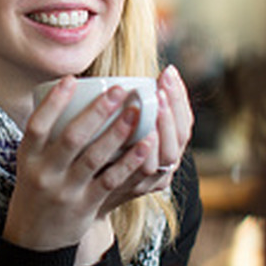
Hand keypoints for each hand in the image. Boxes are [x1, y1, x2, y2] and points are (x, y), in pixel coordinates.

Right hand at [3, 77, 152, 253]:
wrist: (35, 236)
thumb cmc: (38, 183)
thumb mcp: (32, 159)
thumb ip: (48, 132)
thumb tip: (70, 88)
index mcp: (29, 156)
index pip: (37, 124)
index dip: (54, 102)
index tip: (73, 79)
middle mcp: (45, 173)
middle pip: (72, 138)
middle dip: (98, 112)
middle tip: (120, 89)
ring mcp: (65, 191)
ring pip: (94, 158)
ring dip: (118, 133)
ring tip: (137, 111)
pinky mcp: (85, 206)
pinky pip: (110, 181)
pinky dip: (129, 162)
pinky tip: (146, 144)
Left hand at [95, 65, 194, 214]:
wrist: (80, 196)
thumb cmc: (98, 153)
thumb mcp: (119, 129)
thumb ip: (127, 108)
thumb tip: (133, 70)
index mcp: (169, 146)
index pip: (185, 120)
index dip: (180, 96)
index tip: (169, 70)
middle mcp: (167, 164)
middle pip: (180, 136)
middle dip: (174, 107)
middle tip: (162, 85)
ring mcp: (153, 179)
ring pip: (168, 153)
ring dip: (165, 126)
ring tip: (156, 101)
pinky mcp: (135, 190)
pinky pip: (147, 172)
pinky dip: (146, 154)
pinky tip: (144, 138)